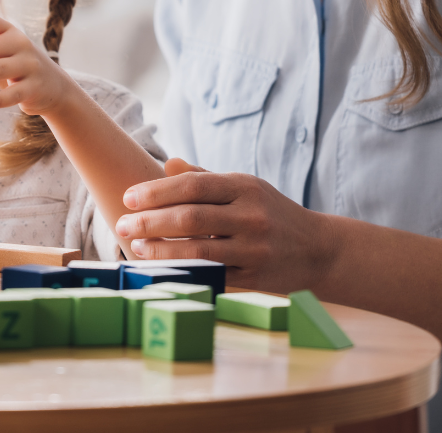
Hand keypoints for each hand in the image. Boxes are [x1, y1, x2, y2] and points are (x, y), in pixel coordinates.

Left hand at [115, 159, 337, 293]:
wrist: (319, 249)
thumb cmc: (270, 212)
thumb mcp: (244, 186)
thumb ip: (204, 177)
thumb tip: (167, 163)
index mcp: (244, 187)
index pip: (192, 186)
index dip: (156, 192)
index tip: (128, 198)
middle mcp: (250, 216)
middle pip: (190, 217)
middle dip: (151, 221)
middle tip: (121, 224)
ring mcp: (254, 249)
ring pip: (199, 250)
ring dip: (161, 249)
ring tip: (136, 246)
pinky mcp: (255, 278)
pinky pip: (213, 276)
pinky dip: (184, 272)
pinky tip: (161, 269)